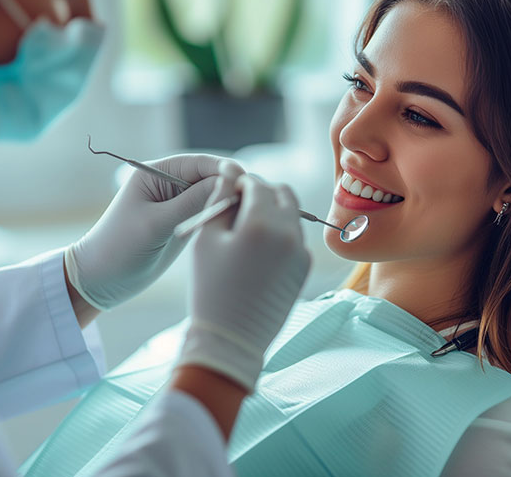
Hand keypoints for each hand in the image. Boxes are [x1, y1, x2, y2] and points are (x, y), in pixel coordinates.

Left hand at [65, 154, 244, 309]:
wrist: (102, 280)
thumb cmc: (120, 248)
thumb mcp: (156, 225)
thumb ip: (191, 203)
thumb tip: (228, 183)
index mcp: (157, 173)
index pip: (200, 163)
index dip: (225, 170)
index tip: (246, 182)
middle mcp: (170, 183)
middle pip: (212, 177)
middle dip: (233, 186)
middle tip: (257, 202)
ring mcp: (179, 204)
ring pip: (215, 196)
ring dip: (231, 203)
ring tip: (252, 215)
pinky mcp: (185, 223)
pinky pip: (211, 213)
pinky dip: (225, 217)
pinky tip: (239, 226)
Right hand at [176, 168, 311, 391]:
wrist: (231, 339)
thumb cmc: (210, 288)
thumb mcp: (206, 239)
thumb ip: (220, 199)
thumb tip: (229, 171)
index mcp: (262, 224)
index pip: (257, 184)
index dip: (240, 181)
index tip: (227, 189)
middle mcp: (289, 235)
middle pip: (283, 193)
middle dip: (262, 192)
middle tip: (239, 205)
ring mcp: (301, 253)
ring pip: (291, 215)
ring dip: (272, 212)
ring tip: (244, 232)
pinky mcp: (304, 269)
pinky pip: (295, 238)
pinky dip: (280, 234)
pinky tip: (257, 253)